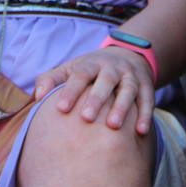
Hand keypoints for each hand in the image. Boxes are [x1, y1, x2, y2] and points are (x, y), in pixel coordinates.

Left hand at [33, 45, 155, 133]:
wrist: (126, 55)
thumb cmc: (90, 70)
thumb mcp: (70, 69)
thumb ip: (51, 80)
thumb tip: (38, 97)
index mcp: (91, 64)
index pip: (80, 75)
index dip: (71, 91)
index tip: (61, 109)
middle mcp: (112, 68)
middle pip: (105, 81)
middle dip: (96, 98)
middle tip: (86, 118)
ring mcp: (131, 76)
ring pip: (128, 90)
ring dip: (122, 107)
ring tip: (113, 125)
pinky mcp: (146, 85)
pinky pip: (148, 99)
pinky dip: (146, 114)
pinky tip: (141, 131)